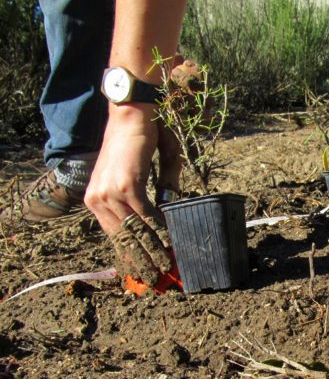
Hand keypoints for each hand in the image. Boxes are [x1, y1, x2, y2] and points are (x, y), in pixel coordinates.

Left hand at [85, 104, 171, 284]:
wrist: (131, 114)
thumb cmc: (137, 140)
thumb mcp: (137, 173)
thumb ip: (146, 195)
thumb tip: (164, 209)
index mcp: (96, 198)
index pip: (113, 234)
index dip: (127, 254)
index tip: (139, 271)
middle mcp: (98, 198)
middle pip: (122, 237)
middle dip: (139, 260)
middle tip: (153, 278)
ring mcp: (110, 193)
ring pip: (134, 231)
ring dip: (151, 252)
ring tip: (164, 267)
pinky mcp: (127, 186)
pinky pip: (146, 217)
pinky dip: (159, 232)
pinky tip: (169, 244)